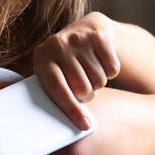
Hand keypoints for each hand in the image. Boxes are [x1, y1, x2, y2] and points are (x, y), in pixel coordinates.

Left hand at [33, 12, 120, 130]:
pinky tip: (100, 62)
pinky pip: (112, 69)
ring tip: (89, 71)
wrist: (86, 28)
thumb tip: (78, 124)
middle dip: (86, 94)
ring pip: (99, 80)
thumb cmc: (66, 61)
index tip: (85, 125)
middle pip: (82, 88)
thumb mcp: (53, 73)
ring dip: (98, 83)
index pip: (57, 90)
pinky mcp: (99, 35)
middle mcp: (58, 44)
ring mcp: (79, 38)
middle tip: (83, 86)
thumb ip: (58, 95)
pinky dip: (109, 72)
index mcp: (42, 57)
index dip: (71, 110)